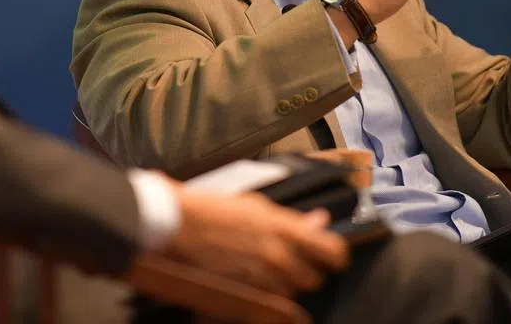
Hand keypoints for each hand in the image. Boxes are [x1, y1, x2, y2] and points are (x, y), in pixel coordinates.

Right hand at [163, 186, 348, 297]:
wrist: (175, 226)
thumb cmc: (211, 210)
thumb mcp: (256, 206)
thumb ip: (292, 220)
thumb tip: (319, 222)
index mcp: (284, 229)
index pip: (333, 251)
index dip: (335, 255)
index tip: (331, 256)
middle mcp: (278, 257)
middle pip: (313, 278)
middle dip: (305, 271)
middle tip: (289, 258)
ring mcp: (261, 280)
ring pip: (290, 293)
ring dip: (283, 283)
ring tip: (260, 266)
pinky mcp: (243, 296)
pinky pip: (269, 304)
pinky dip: (265, 295)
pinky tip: (250, 280)